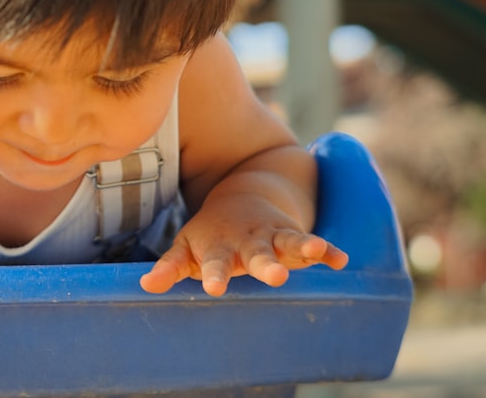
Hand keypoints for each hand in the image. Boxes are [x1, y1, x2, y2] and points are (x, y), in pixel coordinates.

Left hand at [139, 193, 348, 296]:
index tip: (214, 288)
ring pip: (287, 242)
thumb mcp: (187, 248)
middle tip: (275, 277)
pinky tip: (340, 260)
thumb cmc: (209, 234)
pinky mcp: (293, 235)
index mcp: (219, 248)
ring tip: (313, 251)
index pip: (214, 264)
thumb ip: (170, 268)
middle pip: (257, 254)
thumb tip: (145, 287)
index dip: (214, 275)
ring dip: (301, 247)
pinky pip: (312, 243)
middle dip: (265, 265)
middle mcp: (247, 242)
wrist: (240, 197)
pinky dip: (326, 250)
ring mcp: (272, 236)